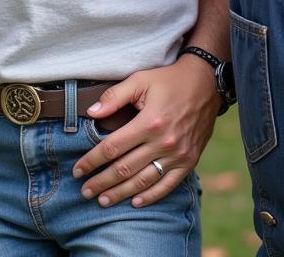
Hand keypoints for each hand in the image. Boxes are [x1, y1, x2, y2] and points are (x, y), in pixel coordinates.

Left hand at [71, 55, 218, 206]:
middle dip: (102, 182)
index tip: (77, 170)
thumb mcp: (140, 80)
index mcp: (149, 122)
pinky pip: (168, 185)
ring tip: (103, 201)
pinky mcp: (189, 161)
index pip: (113, 147)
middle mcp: (164, 142)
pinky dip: (151, 196)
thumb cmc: (168, 80)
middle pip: (125, 168)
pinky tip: (135, 202)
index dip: (92, 160)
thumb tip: (91, 112)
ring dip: (121, 193)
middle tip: (85, 192)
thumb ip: (115, 96)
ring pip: (144, 181)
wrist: (206, 84)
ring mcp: (178, 155)